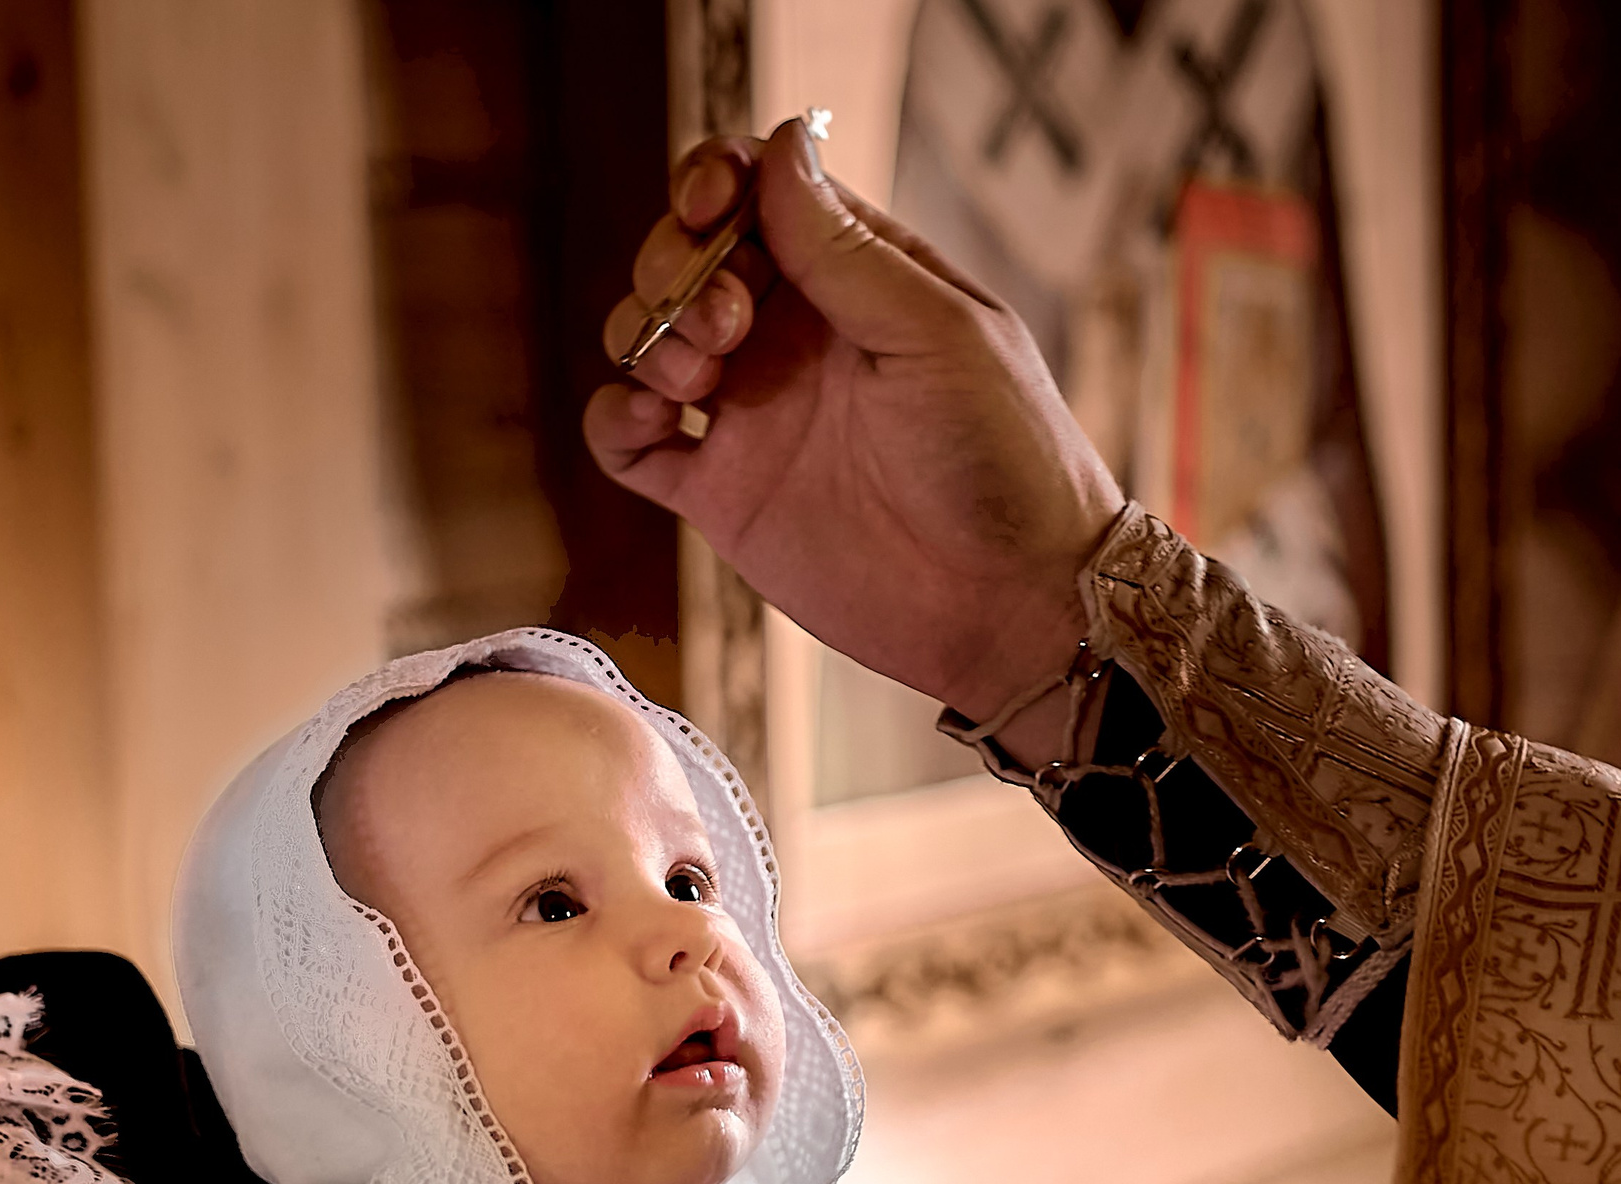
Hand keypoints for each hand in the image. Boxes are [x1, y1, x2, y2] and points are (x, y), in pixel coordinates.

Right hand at [584, 121, 1124, 725]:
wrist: (1007, 602)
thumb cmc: (1004, 458)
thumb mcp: (936, 334)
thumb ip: (847, 250)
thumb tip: (780, 142)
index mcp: (853, 280)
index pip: (757, 194)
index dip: (715, 181)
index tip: (710, 205)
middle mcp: (791, 336)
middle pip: (686, 257)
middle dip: (677, 264)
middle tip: (727, 321)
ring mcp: (749, 414)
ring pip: (647, 338)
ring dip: (648, 334)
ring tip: (699, 376)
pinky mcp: (718, 492)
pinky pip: (626, 439)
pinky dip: (613, 416)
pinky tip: (651, 420)